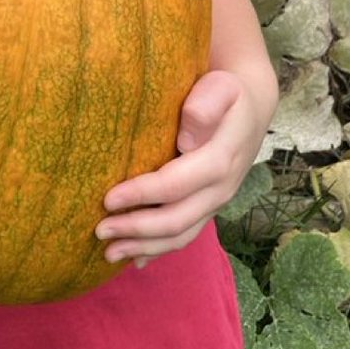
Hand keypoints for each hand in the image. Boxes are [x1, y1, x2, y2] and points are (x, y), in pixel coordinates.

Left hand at [95, 70, 271, 268]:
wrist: (249, 108)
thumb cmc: (225, 94)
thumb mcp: (221, 88)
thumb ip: (205, 105)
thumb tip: (187, 137)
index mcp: (219, 160)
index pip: (175, 185)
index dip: (141, 195)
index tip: (107, 199)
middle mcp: (220, 189)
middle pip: (176, 220)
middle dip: (137, 229)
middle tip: (99, 231)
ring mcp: (215, 202)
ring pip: (180, 235)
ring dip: (144, 247)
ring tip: (108, 253)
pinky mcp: (207, 208)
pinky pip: (185, 235)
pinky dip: (159, 250)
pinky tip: (135, 260)